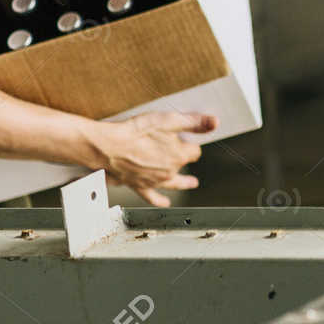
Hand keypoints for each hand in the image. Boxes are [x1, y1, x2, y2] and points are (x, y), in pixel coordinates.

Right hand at [90, 111, 217, 205]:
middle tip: (191, 157)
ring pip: (174, 183)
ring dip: (183, 182)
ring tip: (191, 183)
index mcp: (179, 155)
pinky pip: (152, 197)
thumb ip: (194, 122)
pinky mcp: (140, 185)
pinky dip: (160, 200)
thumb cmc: (136, 132)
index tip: (188, 139)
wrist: (109, 147)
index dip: (191, 143)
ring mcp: (155, 180)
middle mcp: (170, 171)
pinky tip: (165, 203)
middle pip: (184, 165)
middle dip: (187, 159)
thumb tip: (215, 122)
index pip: (194, 151)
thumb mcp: (168, 120)